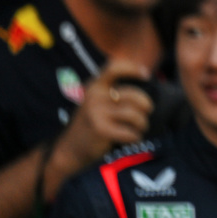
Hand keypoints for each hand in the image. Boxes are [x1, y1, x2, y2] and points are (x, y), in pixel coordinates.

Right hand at [46, 59, 154, 193]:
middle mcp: (95, 97)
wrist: (69, 150)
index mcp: (95, 86)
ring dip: (142, 124)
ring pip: (135, 115)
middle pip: (135, 96)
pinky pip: (130, 132)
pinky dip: (136, 137)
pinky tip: (132, 139)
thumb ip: (113, 92)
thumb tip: (145, 78)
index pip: (114, 68)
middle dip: (146, 106)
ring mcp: (97, 113)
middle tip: (146, 114)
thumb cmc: (91, 124)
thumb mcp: (96, 102)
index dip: (133, 69)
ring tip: (139, 128)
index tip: (146, 75)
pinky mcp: (101, 130)